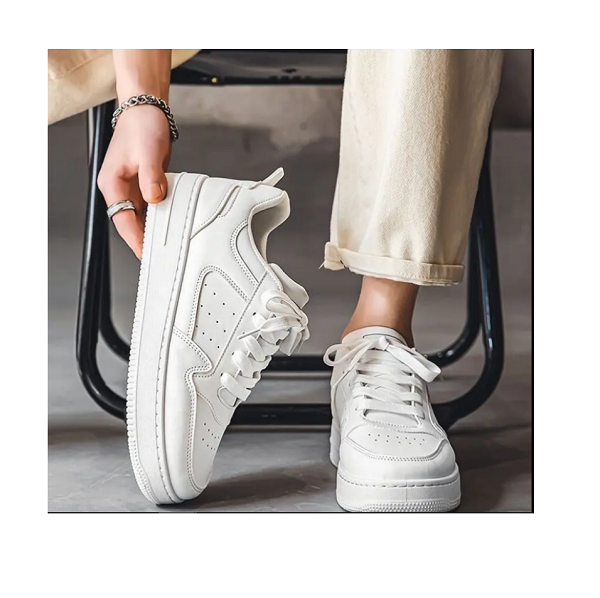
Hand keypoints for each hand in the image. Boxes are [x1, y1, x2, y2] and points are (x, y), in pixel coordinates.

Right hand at [98, 105, 170, 258]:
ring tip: (165, 246)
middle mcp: (119, 188)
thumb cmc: (142, 127)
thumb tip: (155, 199)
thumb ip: (151, 178)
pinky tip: (170, 224)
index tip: (145, 254)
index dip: (134, 239)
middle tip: (158, 257)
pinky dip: (159, 216)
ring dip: (151, 229)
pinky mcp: (143, 184)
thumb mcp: (148, 152)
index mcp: (112, 183)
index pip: (122, 219)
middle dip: (142, 240)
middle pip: (129, 222)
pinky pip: (150, 206)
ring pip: (140, 216)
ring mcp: (130, 187)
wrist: (146, 110)